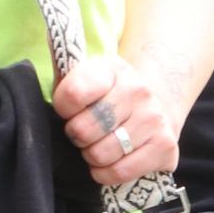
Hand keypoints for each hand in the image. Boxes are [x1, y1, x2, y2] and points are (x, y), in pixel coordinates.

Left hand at [51, 53, 179, 191]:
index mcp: (113, 69)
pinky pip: (120, 172)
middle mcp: (138, 91)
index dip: (63, 109)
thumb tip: (48, 39)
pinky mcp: (165, 148)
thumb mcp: (89, 75)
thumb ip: (66, 71)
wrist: (158, 105)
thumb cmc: (110, 95)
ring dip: (91, 157)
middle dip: (76, 137)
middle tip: (83, 134)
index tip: (68, 111)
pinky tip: (108, 163)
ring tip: (97, 147)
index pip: (73, 93)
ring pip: (101, 154)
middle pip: (84, 130)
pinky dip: (106, 174)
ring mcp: (154, 120)